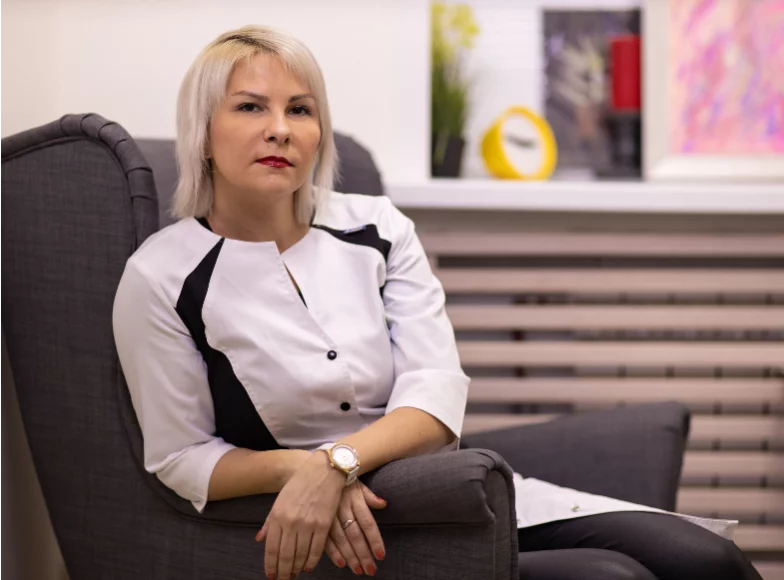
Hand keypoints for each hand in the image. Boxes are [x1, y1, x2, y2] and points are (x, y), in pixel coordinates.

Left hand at [255, 451, 344, 579]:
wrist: (324, 470)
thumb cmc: (300, 483)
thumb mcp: (280, 500)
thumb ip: (270, 522)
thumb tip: (259, 539)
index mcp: (277, 515)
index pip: (271, 548)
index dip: (270, 565)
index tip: (271, 575)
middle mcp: (291, 522)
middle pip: (285, 556)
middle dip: (283, 572)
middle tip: (282, 579)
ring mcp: (308, 524)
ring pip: (300, 555)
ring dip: (296, 569)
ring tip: (294, 575)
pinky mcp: (323, 525)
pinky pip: (316, 550)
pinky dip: (311, 561)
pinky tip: (308, 567)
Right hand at [323, 481, 386, 575]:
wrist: (315, 470)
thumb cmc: (340, 478)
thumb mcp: (357, 482)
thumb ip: (369, 496)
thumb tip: (383, 504)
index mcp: (355, 499)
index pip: (368, 523)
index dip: (374, 540)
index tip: (381, 556)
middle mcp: (343, 509)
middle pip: (355, 535)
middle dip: (363, 554)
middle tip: (371, 570)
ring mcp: (329, 515)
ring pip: (341, 540)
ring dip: (350, 556)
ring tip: (358, 570)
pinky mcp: (318, 520)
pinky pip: (325, 538)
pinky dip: (333, 552)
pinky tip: (341, 563)